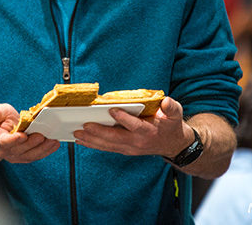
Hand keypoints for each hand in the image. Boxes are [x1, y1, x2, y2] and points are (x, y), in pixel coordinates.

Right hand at [0, 104, 60, 163]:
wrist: (4, 129)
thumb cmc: (1, 120)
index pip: (5, 142)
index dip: (14, 140)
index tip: (23, 136)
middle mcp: (6, 151)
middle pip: (20, 150)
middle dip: (32, 143)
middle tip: (42, 136)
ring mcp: (16, 156)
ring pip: (30, 155)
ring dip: (42, 149)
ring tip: (52, 141)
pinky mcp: (26, 157)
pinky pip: (37, 156)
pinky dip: (46, 151)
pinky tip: (54, 144)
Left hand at [73, 97, 193, 157]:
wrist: (173, 144)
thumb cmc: (171, 124)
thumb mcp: (175, 113)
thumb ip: (171, 108)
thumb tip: (166, 101)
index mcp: (149, 131)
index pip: (135, 126)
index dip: (124, 119)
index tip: (112, 110)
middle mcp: (138, 142)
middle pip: (116, 138)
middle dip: (99, 132)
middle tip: (84, 126)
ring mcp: (130, 148)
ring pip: (108, 145)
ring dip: (92, 140)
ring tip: (77, 134)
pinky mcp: (124, 149)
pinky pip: (107, 148)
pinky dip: (94, 144)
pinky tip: (82, 141)